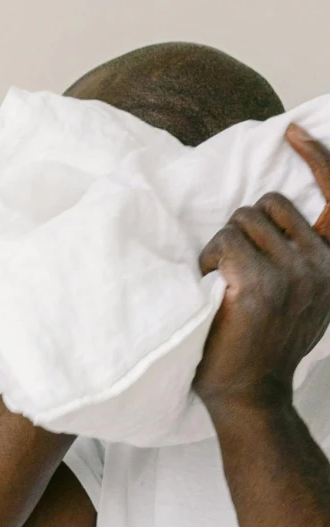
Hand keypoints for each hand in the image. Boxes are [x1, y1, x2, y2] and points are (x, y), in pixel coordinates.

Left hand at [193, 125, 329, 414]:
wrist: (250, 394)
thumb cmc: (264, 343)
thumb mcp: (305, 296)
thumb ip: (306, 254)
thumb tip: (282, 209)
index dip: (319, 159)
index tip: (294, 131)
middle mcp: (323, 263)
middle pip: (268, 203)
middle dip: (244, 228)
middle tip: (236, 270)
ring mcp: (293, 272)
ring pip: (240, 220)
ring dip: (223, 246)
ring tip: (226, 285)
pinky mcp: (259, 282)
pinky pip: (222, 242)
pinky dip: (208, 261)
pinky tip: (214, 290)